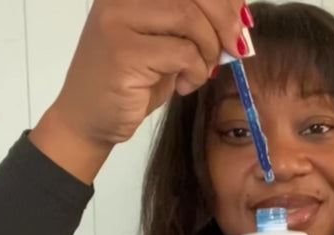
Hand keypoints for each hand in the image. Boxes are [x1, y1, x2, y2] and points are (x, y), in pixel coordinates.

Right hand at [48, 0, 246, 148]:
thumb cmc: (133, 83)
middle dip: (225, 21)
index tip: (241, 21)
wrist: (91, 119)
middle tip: (236, 48)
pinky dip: (195, 73)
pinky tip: (184, 86)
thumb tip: (240, 17)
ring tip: (199, 73)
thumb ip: (193, 25)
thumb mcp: (166, 45)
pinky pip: (183, 53)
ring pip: (190, 19)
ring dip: (208, 51)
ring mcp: (118, 20)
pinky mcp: (123, 52)